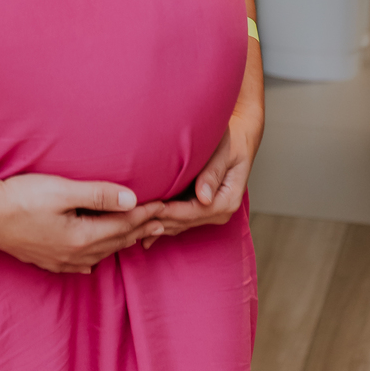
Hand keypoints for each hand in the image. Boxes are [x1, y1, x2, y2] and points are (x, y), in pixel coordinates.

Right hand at [0, 173, 165, 273]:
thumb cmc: (20, 198)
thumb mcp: (60, 191)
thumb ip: (97, 195)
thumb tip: (132, 199)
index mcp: (82, 237)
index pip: (124, 224)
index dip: (147, 214)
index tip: (167, 205)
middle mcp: (75, 254)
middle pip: (117, 241)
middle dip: (141, 229)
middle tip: (164, 220)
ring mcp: (61, 260)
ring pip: (102, 253)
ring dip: (123, 242)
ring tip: (139, 234)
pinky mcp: (48, 260)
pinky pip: (82, 263)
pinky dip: (97, 255)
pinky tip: (95, 258)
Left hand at [143, 108, 261, 246]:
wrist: (240, 139)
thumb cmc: (232, 141)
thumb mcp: (225, 153)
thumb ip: (213, 173)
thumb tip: (204, 198)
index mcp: (226, 201)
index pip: (193, 212)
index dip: (169, 211)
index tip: (148, 207)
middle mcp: (218, 213)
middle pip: (182, 222)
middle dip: (157, 220)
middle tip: (130, 218)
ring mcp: (208, 213)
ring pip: (177, 225)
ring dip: (155, 225)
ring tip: (129, 225)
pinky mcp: (199, 209)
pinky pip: (177, 220)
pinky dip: (160, 223)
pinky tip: (139, 231)